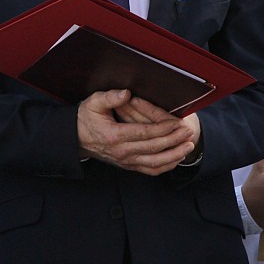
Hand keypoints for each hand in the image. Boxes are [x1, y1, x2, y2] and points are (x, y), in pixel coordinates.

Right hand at [77, 89, 194, 174]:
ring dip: (174, 155)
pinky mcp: (128, 166)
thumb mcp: (94, 103)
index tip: (177, 123)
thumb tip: (127, 93)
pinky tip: (177, 158)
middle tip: (189, 132)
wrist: (75, 139)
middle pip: (154, 148)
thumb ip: (110, 97)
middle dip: (174, 140)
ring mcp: (125, 161)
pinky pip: (150, 170)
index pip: (145, 133)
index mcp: (114, 135)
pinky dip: (165, 166)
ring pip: (155, 163)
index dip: (163, 128)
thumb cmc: (86, 118)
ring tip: (188, 146)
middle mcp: (122, 152)